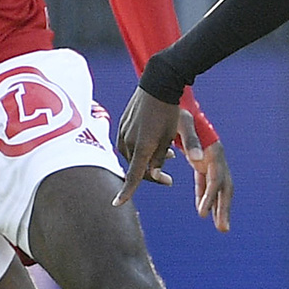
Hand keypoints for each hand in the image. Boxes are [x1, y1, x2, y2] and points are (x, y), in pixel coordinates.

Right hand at [113, 88, 181, 207]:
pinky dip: (141, 149)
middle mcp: (129, 142)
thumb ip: (161, 158)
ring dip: (148, 161)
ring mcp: (123, 133)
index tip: (117, 204)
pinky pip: (130, 144)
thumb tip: (154, 176)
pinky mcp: (122, 126)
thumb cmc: (168, 112)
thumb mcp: (171, 136)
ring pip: (134, 156)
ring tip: (169, 155)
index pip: (133, 175)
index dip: (126, 191)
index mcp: (142, 146)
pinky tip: (155, 144)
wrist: (158, 85)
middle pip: (137, 168)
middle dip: (152, 175)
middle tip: (169, 181)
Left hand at [177, 113, 233, 231]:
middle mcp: (216, 156)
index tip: (202, 213)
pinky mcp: (203, 161)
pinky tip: (202, 211)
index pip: (216, 177)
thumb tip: (196, 159)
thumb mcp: (182, 124)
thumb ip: (189, 141)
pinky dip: (205, 197)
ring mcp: (212, 159)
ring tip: (220, 227)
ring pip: (219, 188)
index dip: (211, 196)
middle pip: (226, 186)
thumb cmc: (179, 114)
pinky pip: (206, 183)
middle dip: (224, 208)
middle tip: (223, 229)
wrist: (178, 104)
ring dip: (218, 207)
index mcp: (213, 149)